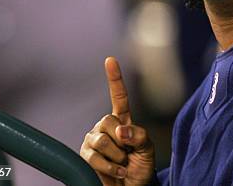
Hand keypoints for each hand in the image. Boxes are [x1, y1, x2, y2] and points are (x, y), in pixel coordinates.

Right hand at [80, 57, 154, 184]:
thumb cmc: (141, 168)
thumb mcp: (148, 150)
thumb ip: (139, 136)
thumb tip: (121, 131)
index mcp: (123, 120)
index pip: (118, 97)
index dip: (114, 78)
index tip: (110, 60)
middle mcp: (105, 127)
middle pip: (108, 121)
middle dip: (121, 140)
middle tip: (128, 153)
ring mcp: (93, 140)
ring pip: (101, 140)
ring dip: (116, 156)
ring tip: (122, 164)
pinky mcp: (84, 155)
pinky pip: (94, 157)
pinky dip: (109, 167)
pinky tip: (117, 172)